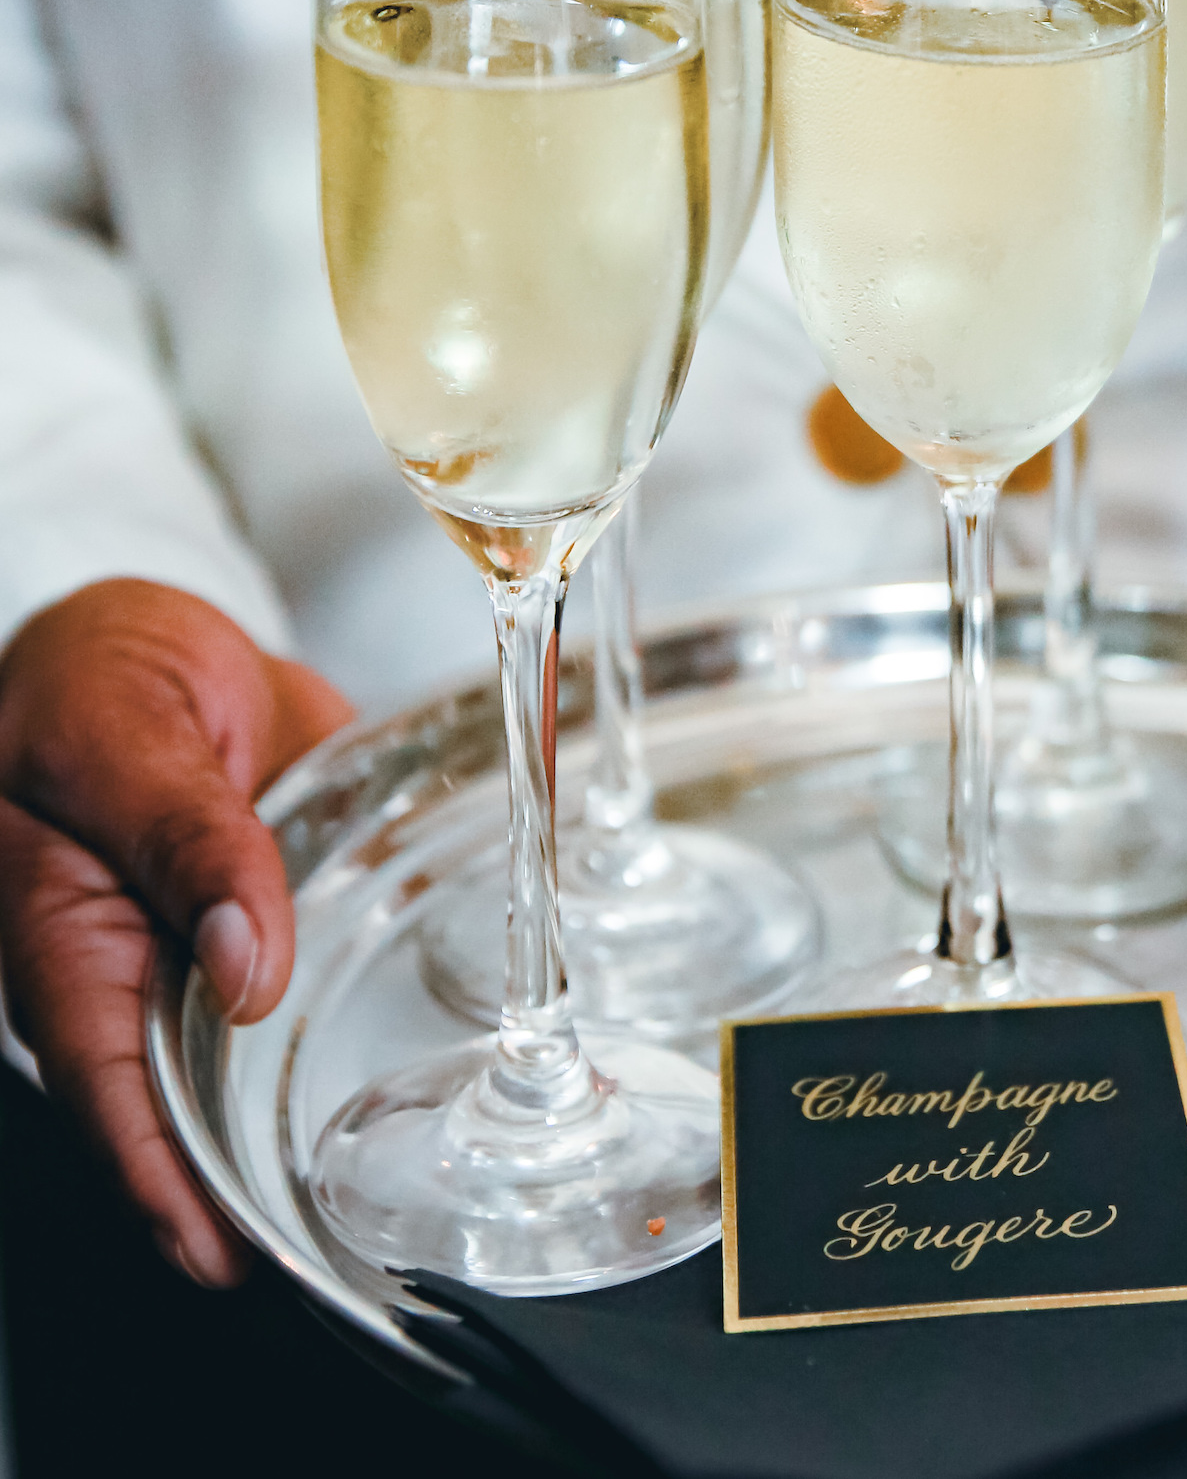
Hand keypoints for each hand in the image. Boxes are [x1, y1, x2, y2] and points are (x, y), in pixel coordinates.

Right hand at [0, 582, 351, 1284]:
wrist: (154, 632)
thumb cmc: (97, 675)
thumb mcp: (127, 732)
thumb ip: (186, 838)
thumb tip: (244, 967)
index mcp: (62, 933)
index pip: (105, 1081)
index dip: (160, 1175)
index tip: (220, 1247)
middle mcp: (134, 969)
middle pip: (179, 1100)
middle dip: (245, 1180)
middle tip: (331, 1240)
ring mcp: (208, 956)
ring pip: (257, 1061)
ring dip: (312, 1119)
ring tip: (385, 1192)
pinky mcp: (278, 927)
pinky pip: (325, 991)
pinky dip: (367, 1029)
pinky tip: (431, 1071)